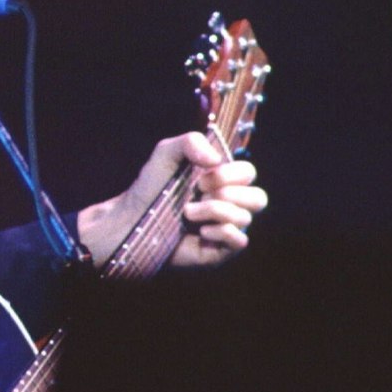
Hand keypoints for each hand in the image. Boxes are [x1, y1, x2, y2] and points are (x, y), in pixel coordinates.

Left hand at [76, 132, 267, 268]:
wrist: (132, 221)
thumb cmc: (150, 187)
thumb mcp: (166, 153)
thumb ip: (192, 142)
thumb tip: (217, 160)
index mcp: (222, 181)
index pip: (248, 173)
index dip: (229, 174)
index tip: (201, 177)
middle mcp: (228, 204)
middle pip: (258, 198)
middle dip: (227, 193)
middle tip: (198, 193)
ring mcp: (225, 228)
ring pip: (246, 217)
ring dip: (215, 210)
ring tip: (188, 212)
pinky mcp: (219, 250)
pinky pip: (240, 240)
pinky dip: (222, 232)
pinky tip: (201, 231)